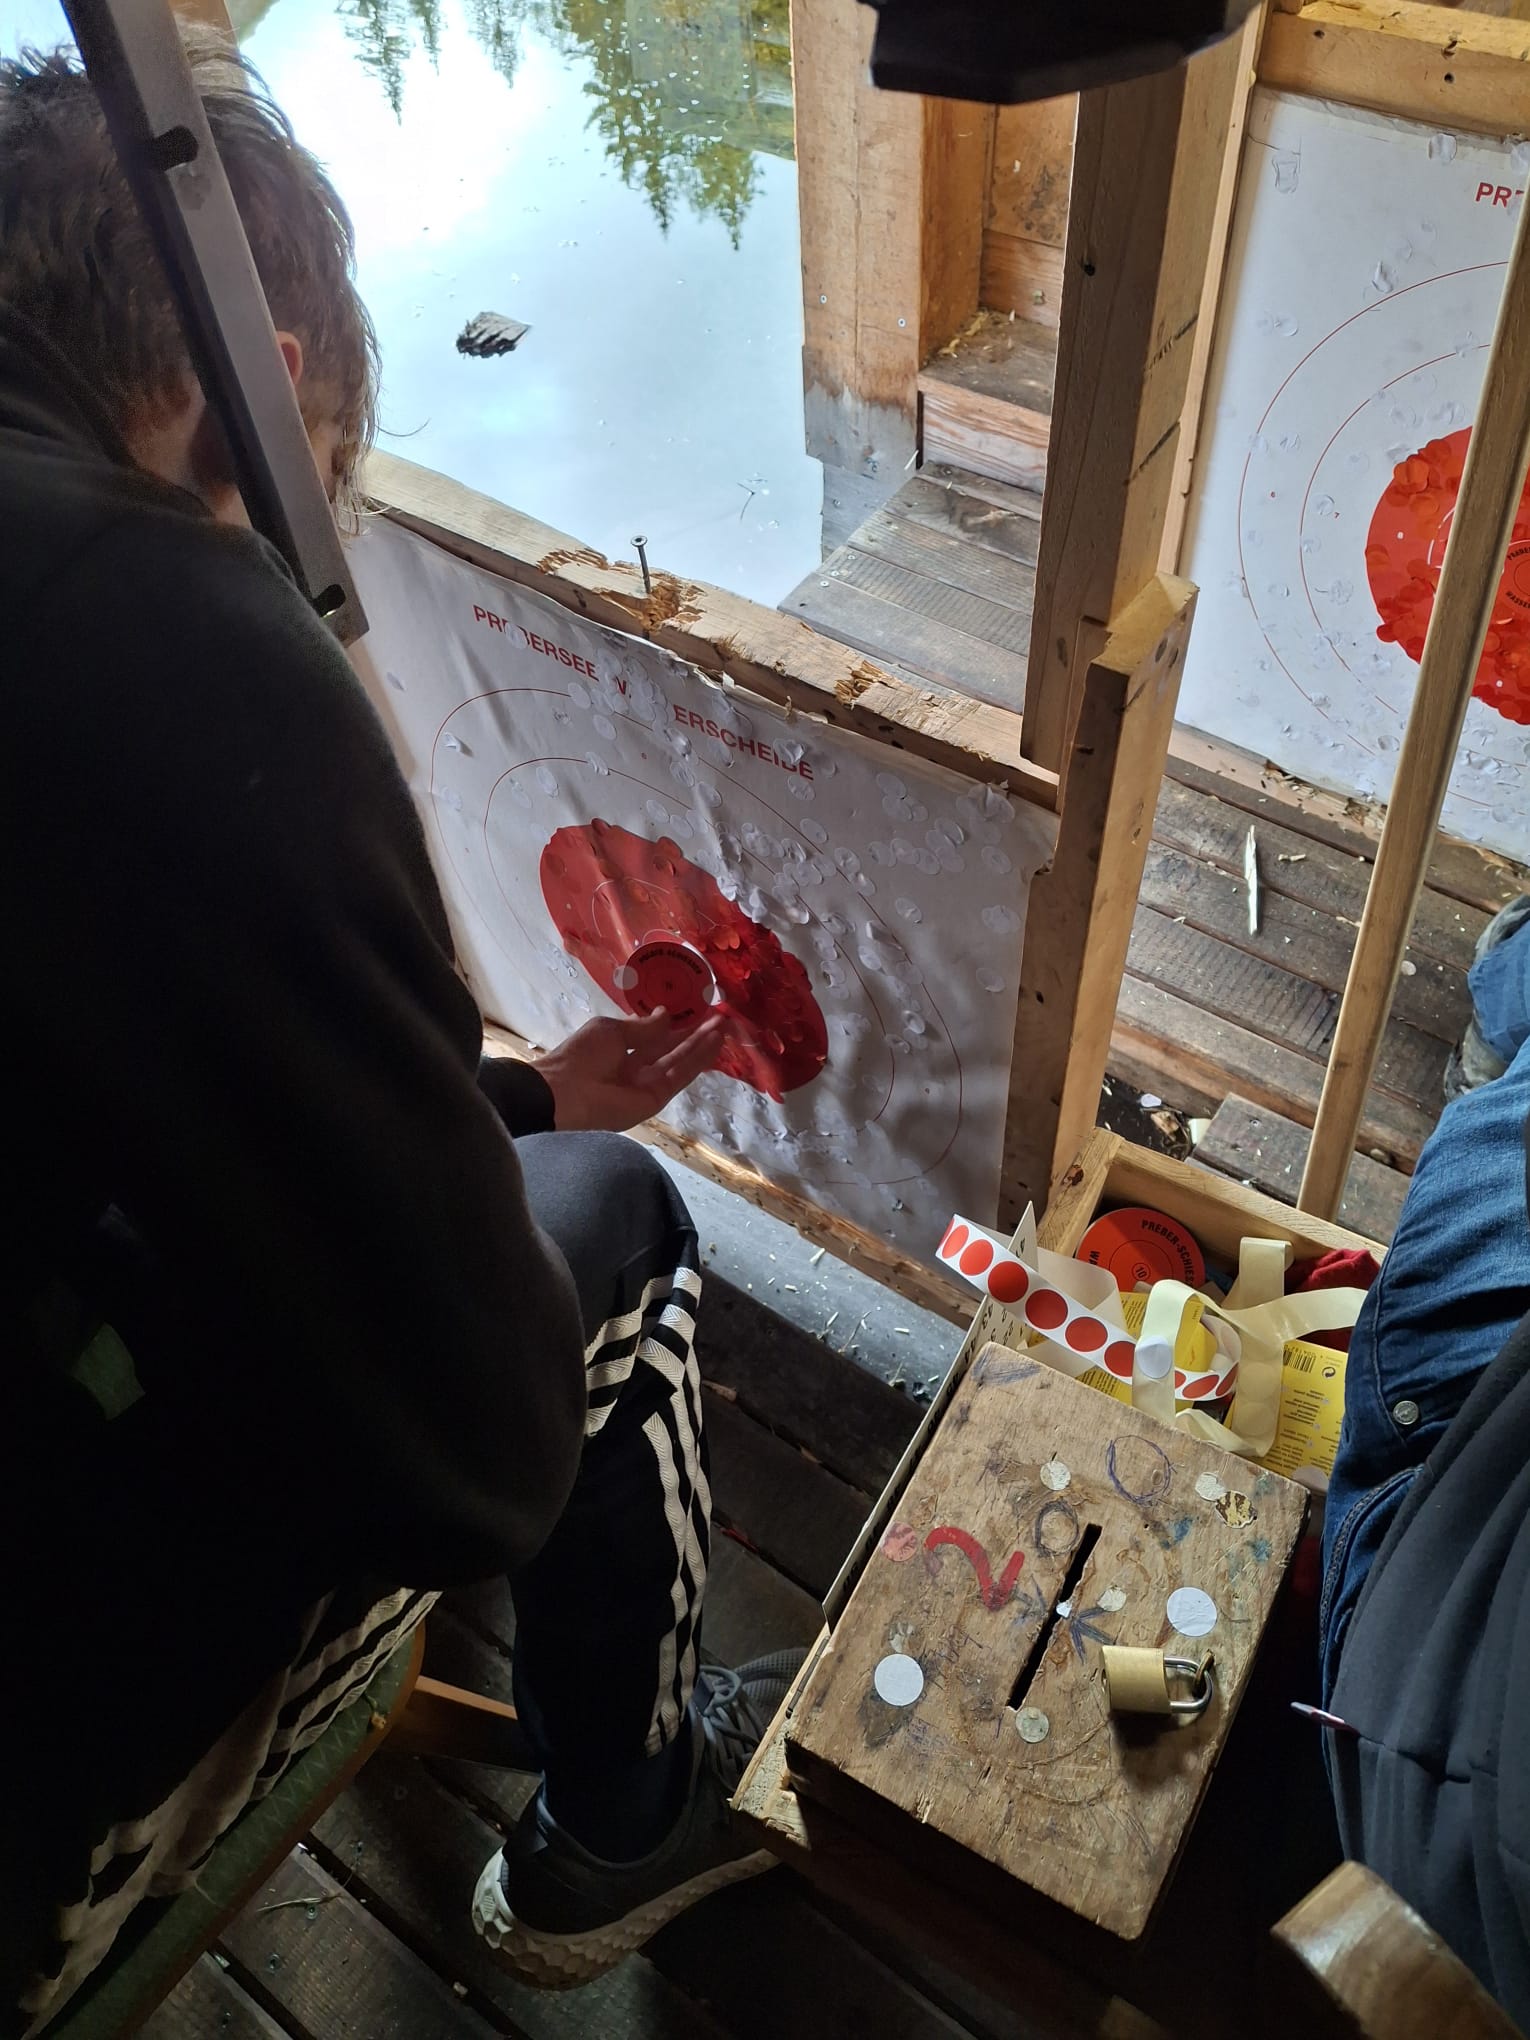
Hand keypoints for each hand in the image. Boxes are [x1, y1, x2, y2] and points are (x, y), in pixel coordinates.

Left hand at [536, 1009, 727, 1132]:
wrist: (565, 1093)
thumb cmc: (582, 1055)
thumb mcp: (611, 1030)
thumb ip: (643, 1027)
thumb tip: (666, 1014)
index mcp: (620, 1048)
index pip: (654, 1035)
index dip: (675, 1023)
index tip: (696, 1009)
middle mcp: (636, 1066)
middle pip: (671, 1048)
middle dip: (694, 1032)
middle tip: (719, 1016)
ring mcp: (648, 1084)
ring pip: (680, 1061)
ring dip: (702, 1044)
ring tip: (724, 1025)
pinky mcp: (656, 1098)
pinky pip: (680, 1076)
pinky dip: (698, 1060)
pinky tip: (714, 1043)